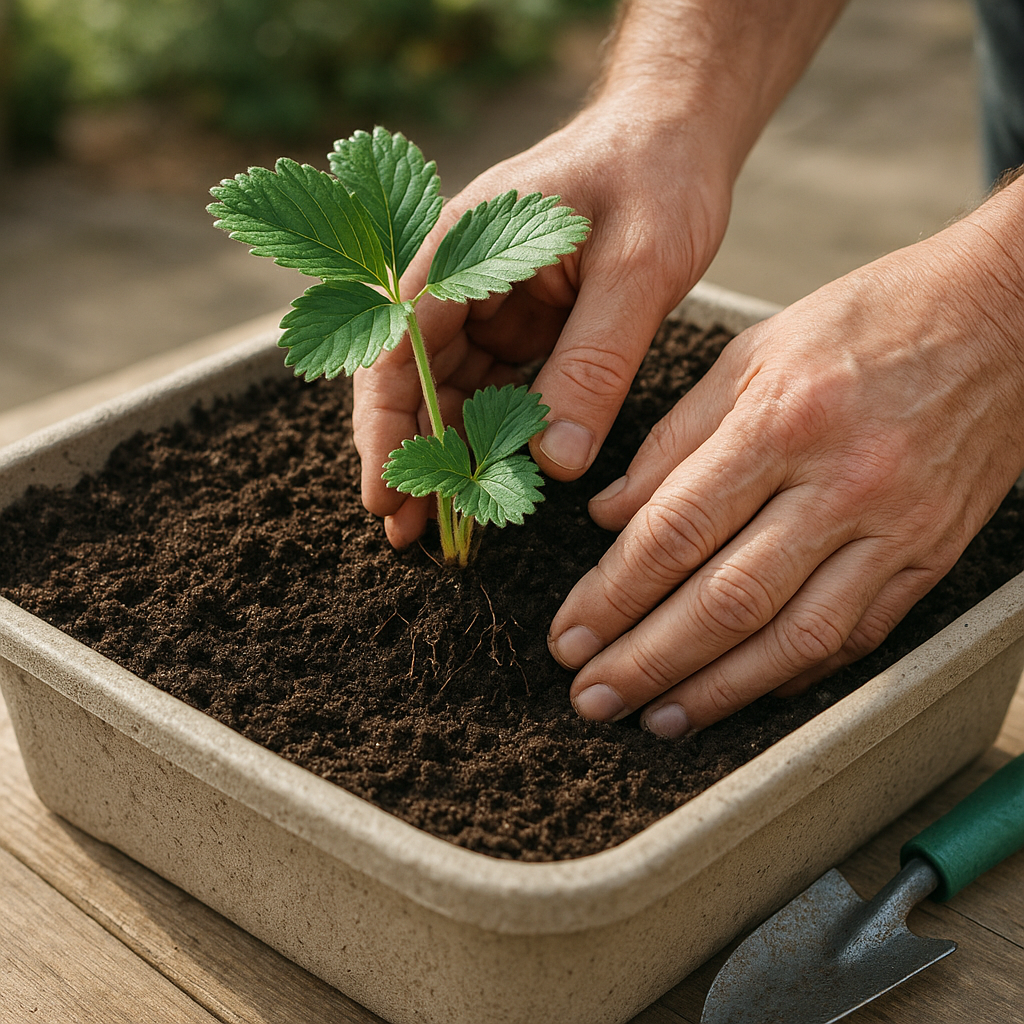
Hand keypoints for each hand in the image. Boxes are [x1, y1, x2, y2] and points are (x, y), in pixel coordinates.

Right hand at [352, 99, 732, 547]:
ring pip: (449, 393)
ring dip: (446, 456)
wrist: (678, 135)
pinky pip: (492, 390)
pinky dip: (489, 437)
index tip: (388, 496)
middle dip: (409, 456)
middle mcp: (460, 278)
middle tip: (409, 534)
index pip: (399, 350)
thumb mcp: (638, 269)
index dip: (387, 429)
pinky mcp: (519, 324)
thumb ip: (594, 362)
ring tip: (444, 525)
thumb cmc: (657, 177)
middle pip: (412, 381)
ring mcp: (486, 303)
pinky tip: (490, 481)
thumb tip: (556, 462)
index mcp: (463, 248)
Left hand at [549, 210, 1023, 736]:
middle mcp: (839, 485)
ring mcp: (893, 529)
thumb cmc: (867, 323)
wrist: (1004, 319)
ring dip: (716, 691)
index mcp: (781, 422)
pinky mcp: (930, 557)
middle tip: (591, 697)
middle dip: (647, 662)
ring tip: (656, 719)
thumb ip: (673, 439)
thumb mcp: (752, 353)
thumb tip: (608, 515)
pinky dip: (793, 674)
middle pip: (726, 601)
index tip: (569, 634)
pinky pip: (856, 636)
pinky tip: (744, 693)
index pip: (675, 531)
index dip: (612, 595)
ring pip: (792, 637)